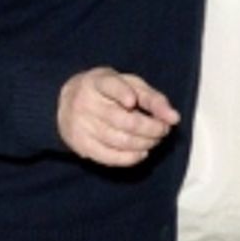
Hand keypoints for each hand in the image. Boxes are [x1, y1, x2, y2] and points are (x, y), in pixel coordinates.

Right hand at [57, 68, 179, 166]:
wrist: (65, 104)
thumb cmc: (107, 92)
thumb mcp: (129, 85)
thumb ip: (153, 99)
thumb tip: (174, 118)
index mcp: (97, 82)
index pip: (110, 86)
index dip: (121, 94)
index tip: (132, 102)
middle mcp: (86, 103)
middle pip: (125, 121)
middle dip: (152, 128)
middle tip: (163, 129)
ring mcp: (81, 126)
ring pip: (120, 141)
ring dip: (145, 143)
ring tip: (154, 140)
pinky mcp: (81, 145)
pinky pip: (110, 157)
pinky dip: (131, 158)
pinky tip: (142, 152)